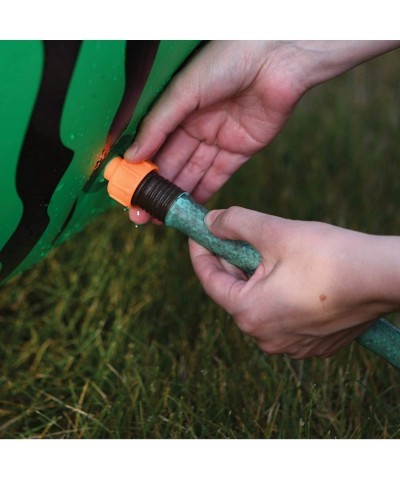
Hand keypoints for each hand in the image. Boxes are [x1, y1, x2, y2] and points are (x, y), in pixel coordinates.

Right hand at [126, 40, 306, 222]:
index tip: (127, 190)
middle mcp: (195, 125)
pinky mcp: (241, 150)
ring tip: (159, 217)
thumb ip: (157, 126)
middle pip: (171, 163)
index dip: (140, 169)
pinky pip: (218, 176)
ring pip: (192, 173)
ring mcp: (218, 139)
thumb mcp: (183, 92)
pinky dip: (203, 193)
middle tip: (140, 213)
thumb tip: (131, 156)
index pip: (153, 145)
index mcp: (177, 109)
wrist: (277, 58)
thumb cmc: (227, 61)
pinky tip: (187, 210)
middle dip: (156, 189)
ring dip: (176, 196)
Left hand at [189, 207, 399, 358]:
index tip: (198, 234)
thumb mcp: (274, 231)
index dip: (200, 252)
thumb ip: (235, 223)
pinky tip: (291, 275)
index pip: (209, 280)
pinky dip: (278, 294)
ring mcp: (290, 345)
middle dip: (231, 263)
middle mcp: (265, 337)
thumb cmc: (329, 255)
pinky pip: (282, 316)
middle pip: (234, 292)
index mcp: (249, 313)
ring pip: (259, 304)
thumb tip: (210, 222)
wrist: (382, 278)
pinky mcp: (311, 344)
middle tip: (232, 236)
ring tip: (267, 253)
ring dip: (256, 278)